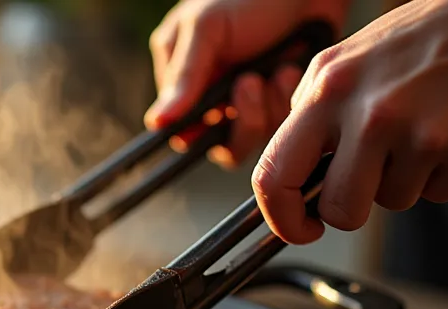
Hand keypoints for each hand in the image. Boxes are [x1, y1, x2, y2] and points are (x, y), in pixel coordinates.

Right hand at [145, 0, 350, 168]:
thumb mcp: (208, 27)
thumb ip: (185, 75)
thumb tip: (157, 122)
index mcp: (182, 76)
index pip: (182, 129)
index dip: (201, 131)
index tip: (220, 110)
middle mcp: (211, 94)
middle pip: (219, 142)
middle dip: (243, 116)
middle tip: (252, 81)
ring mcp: (246, 100)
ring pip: (251, 136)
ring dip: (269, 105)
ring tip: (279, 68)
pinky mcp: (277, 101)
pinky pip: (279, 125)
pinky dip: (287, 99)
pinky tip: (291, 69)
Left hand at [254, 0, 447, 243]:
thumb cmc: (434, 34)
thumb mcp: (353, 56)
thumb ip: (315, 108)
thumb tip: (290, 168)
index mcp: (329, 88)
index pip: (274, 174)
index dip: (281, 216)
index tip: (297, 226)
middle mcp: (370, 112)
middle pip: (338, 208)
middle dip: (350, 209)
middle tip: (370, 181)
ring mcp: (421, 135)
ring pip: (391, 202)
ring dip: (404, 180)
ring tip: (424, 128)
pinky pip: (437, 193)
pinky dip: (442, 173)